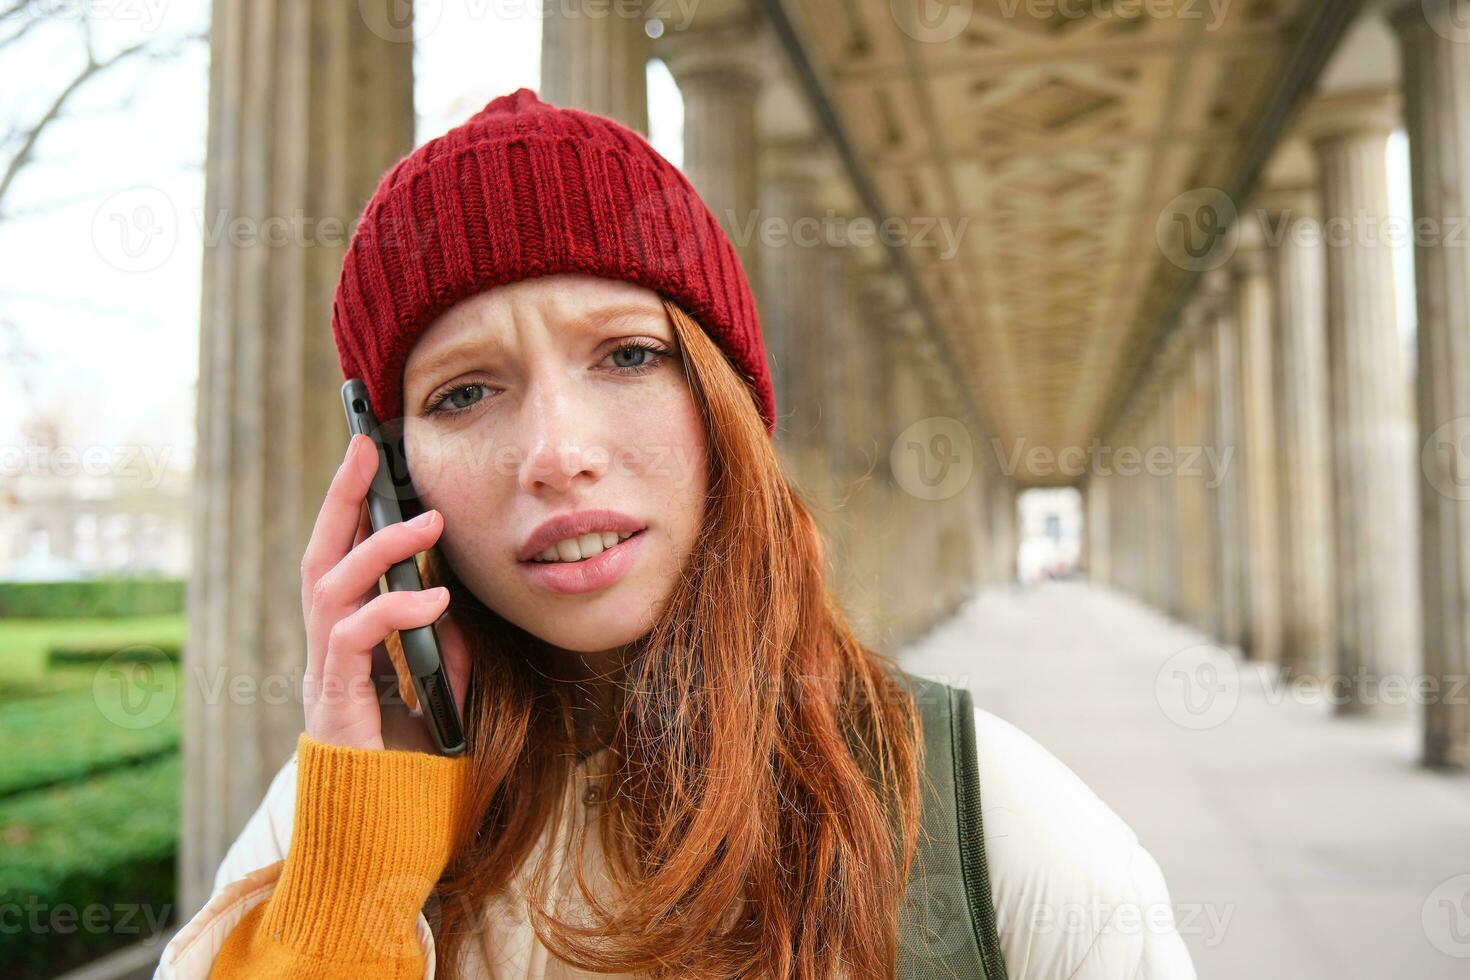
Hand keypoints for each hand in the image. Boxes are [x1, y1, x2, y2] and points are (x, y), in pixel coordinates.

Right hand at [299, 433, 470, 752]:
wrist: (385, 839)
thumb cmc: (411, 767)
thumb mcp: (444, 694)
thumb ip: (446, 649)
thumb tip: (456, 606)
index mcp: (346, 645)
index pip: (340, 561)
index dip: (349, 508)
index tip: (368, 456)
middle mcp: (325, 653)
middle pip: (318, 557)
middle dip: (340, 499)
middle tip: (367, 450)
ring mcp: (322, 677)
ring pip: (330, 588)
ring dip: (379, 548)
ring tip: (429, 523)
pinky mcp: (333, 704)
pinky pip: (353, 639)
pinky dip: (392, 610)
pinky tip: (433, 600)